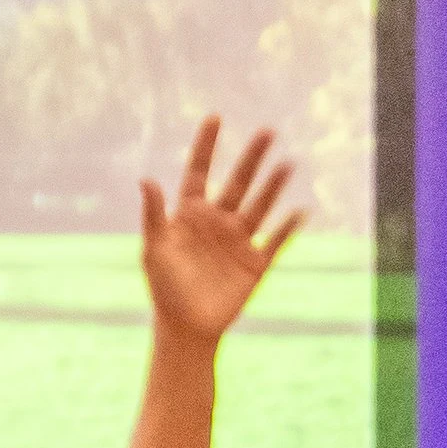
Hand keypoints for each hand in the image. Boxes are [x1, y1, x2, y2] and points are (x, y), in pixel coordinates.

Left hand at [139, 119, 304, 346]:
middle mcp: (217, 222)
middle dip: (252, 158)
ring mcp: (238, 241)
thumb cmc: (164, 289)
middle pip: (237, 182)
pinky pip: (276, 241)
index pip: (199, 171)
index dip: (206, 146)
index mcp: (190, 215)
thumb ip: (154, 215)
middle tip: (268, 131)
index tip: (215, 118)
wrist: (186, 329)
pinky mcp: (255, 263)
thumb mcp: (154, 250)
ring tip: (287, 163)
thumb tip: (146, 179)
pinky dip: (288, 228)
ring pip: (260, 206)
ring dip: (273, 186)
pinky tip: (300, 211)